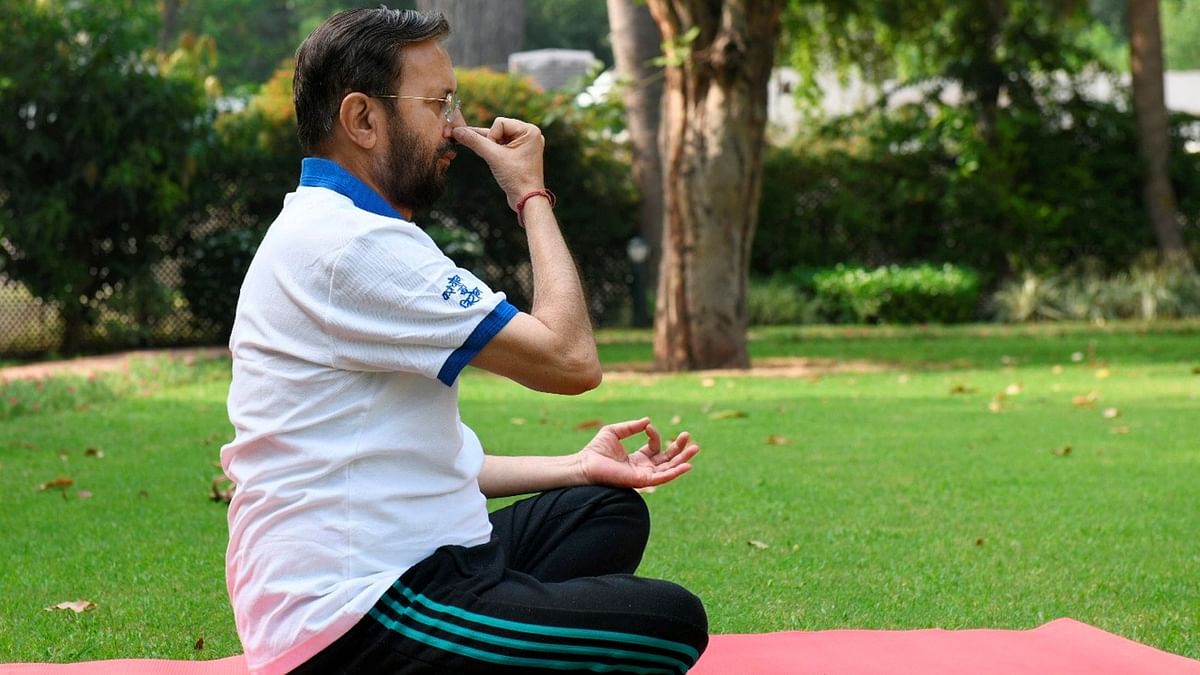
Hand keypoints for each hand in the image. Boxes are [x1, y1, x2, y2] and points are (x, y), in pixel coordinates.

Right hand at [452, 117, 545, 209]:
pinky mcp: (520, 153)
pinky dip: (493, 150)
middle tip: (492, 156)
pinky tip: (484, 153)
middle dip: (490, 141)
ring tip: (495, 160)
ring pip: (498, 137)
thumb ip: (474, 141)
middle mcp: (530, 134)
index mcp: (530, 130)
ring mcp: (525, 144)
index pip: (500, 122)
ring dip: (490, 146)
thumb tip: (457, 131)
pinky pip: (502, 145)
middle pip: (499, 129)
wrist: (526, 200)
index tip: (498, 154)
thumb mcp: (493, 157)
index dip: (493, 137)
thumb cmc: (516, 178)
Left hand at [574, 418, 698, 489]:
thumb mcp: (614, 431)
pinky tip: (687, 465)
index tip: (647, 427)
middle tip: (689, 437)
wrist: (585, 464)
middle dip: (679, 448)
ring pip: (669, 469)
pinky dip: (676, 472)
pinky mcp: (642, 481)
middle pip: (667, 460)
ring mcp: (643, 476)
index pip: (655, 447)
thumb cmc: (595, 450)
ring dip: (683, 459)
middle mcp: (643, 469)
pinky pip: (663, 478)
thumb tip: (647, 421)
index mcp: (637, 459)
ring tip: (695, 448)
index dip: (655, 435)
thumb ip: (631, 426)